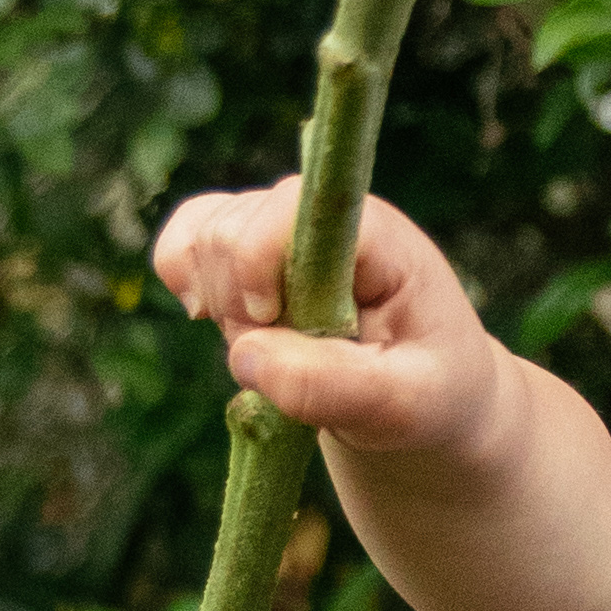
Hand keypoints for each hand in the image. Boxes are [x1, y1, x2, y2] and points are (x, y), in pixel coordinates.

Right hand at [148, 176, 515, 478]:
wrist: (425, 397)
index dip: (257, 259)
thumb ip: (336, 385)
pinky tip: (212, 317)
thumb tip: (246, 356)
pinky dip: (183, 283)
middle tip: (291, 358)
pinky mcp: (247, 251)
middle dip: (240, 306)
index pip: (289, 207)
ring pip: (201, 242)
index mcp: (374, 234)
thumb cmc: (428, 392)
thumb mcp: (405, 403)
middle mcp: (321, 218)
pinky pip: (182, 245)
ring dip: (221, 308)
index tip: (269, 318)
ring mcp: (280, 228)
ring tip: (276, 349)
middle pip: (230, 230)